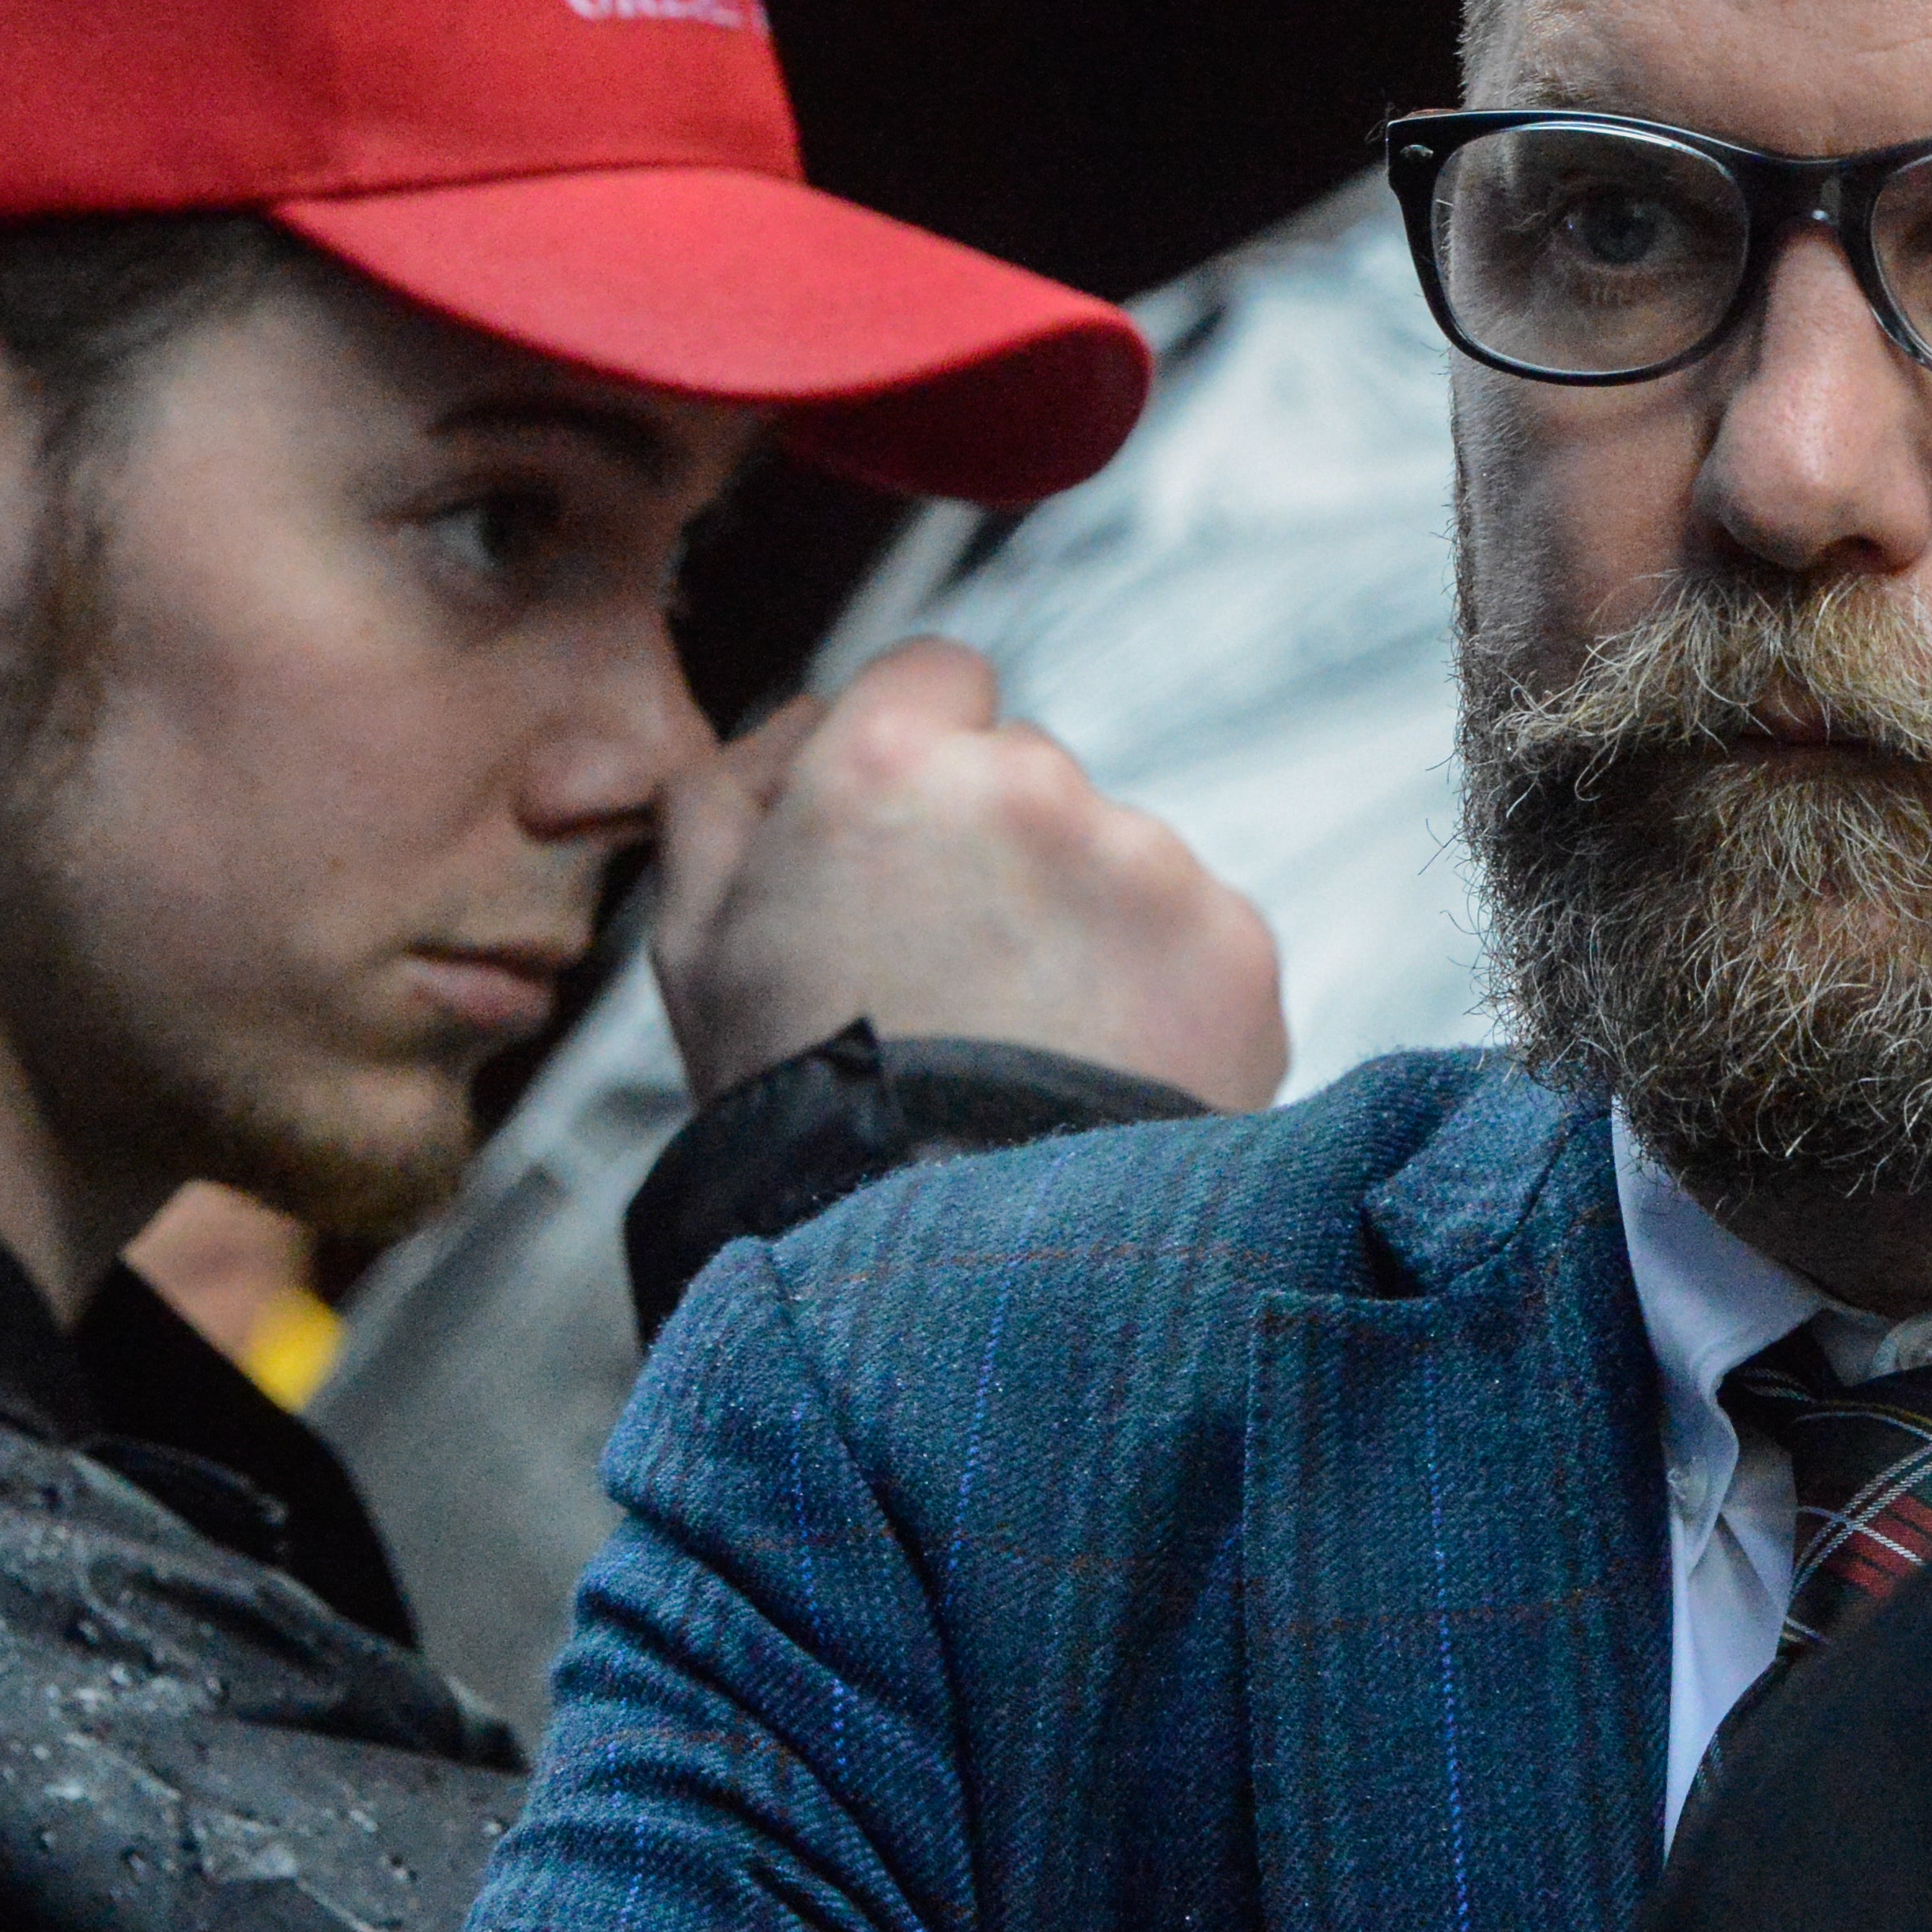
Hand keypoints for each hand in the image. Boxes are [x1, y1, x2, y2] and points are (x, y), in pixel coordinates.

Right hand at [652, 637, 1287, 1110]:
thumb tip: (800, 718)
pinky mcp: (1233, 943)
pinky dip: (1157, 995)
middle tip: (953, 982)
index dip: (920, 752)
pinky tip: (1095, 1072)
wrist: (946, 1259)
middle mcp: (1034, 783)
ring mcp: (1148, 861)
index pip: (939, 672)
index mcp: (891, 762)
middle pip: (1030, 774)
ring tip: (1024, 1049)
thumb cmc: (807, 1106)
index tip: (911, 837)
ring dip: (1081, 927)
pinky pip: (1191, 938)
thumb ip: (731, 792)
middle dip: (1001, 852)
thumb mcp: (698, 942)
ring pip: (1116, 859)